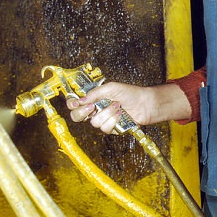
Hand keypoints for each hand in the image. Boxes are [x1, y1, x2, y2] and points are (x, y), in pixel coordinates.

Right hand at [65, 82, 189, 132]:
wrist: (145, 104)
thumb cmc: (129, 93)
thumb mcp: (111, 88)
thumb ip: (95, 93)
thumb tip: (81, 100)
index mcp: (92, 99)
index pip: (75, 103)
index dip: (72, 104)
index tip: (77, 102)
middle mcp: (95, 110)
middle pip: (77, 117)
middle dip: (82, 113)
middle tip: (92, 107)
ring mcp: (102, 120)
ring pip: (94, 122)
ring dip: (107, 113)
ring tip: (117, 106)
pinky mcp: (110, 129)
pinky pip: (105, 128)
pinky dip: (114, 120)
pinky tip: (121, 114)